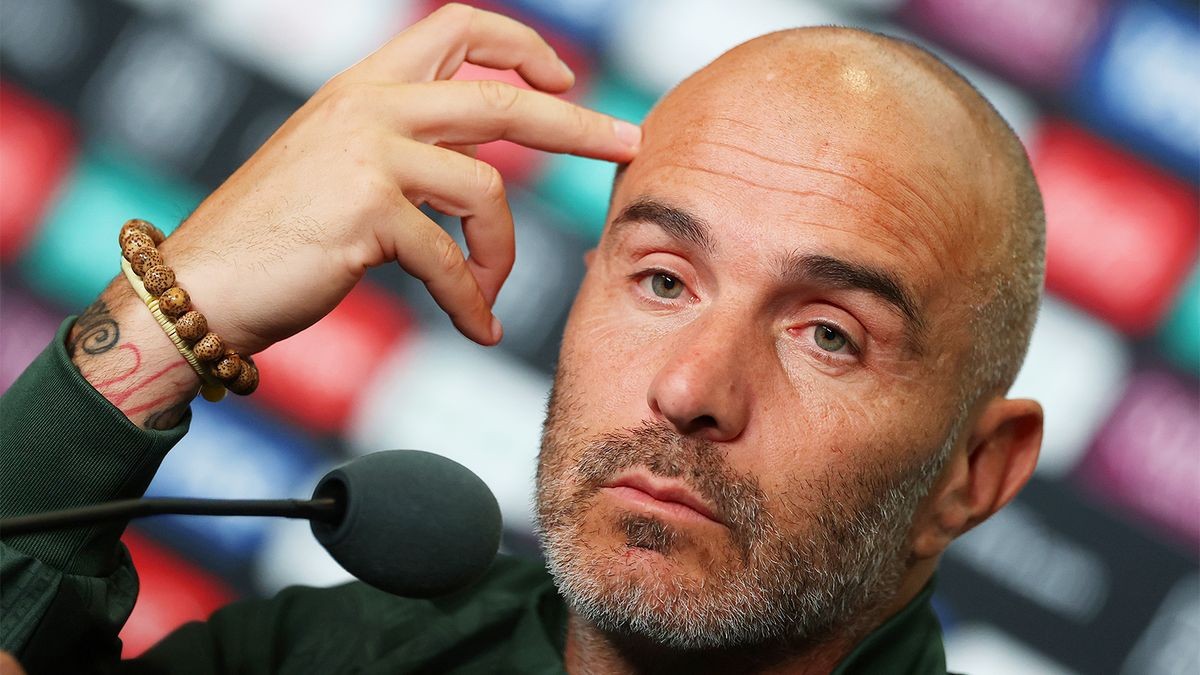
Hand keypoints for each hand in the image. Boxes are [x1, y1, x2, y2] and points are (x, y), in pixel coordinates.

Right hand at [162, 2, 637, 350]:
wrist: (199, 285)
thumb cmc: (275, 238)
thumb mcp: (340, 167)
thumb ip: (404, 151)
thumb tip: (476, 168)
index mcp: (365, 88)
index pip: (456, 27)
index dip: (519, 47)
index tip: (561, 80)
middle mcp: (368, 107)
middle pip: (501, 101)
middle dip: (576, 125)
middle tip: (627, 144)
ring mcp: (366, 154)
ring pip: (485, 190)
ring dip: (500, 255)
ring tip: (485, 296)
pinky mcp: (364, 211)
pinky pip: (448, 259)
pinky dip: (468, 300)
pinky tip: (474, 328)